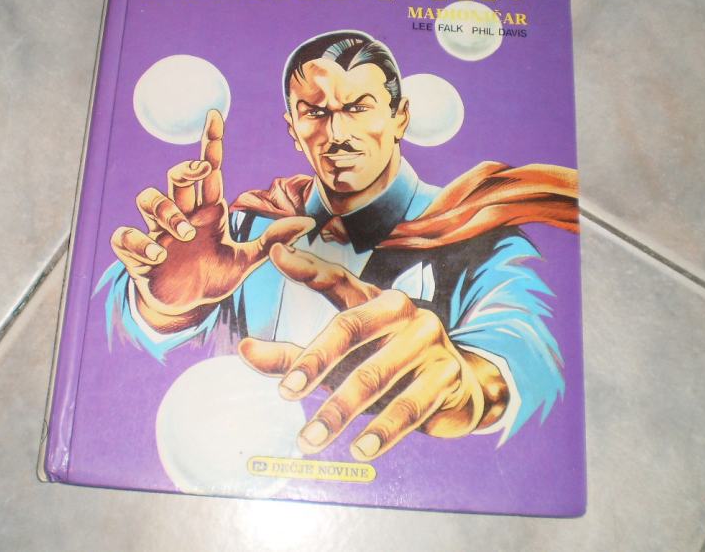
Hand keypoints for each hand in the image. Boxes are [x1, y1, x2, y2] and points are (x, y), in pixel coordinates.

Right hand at [110, 110, 314, 332]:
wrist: (186, 307)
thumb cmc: (213, 276)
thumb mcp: (246, 260)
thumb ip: (272, 240)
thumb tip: (308, 222)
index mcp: (208, 211)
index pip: (209, 169)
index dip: (210, 141)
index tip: (215, 115)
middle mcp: (182, 215)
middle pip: (177, 176)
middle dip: (186, 169)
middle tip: (201, 172)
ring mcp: (158, 232)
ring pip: (148, 199)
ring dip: (166, 210)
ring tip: (186, 234)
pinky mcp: (139, 255)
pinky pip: (125, 237)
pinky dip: (138, 242)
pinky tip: (157, 255)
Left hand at [239, 245, 508, 460]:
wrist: (461, 385)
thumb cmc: (388, 362)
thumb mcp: (344, 356)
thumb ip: (294, 352)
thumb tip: (243, 349)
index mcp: (378, 297)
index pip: (336, 279)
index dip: (306, 268)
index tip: (275, 255)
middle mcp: (405, 312)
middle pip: (350, 329)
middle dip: (314, 363)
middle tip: (284, 394)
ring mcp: (429, 343)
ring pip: (375, 377)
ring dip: (339, 412)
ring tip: (308, 440)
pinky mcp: (446, 379)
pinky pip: (410, 408)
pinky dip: (383, 432)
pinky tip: (360, 450)